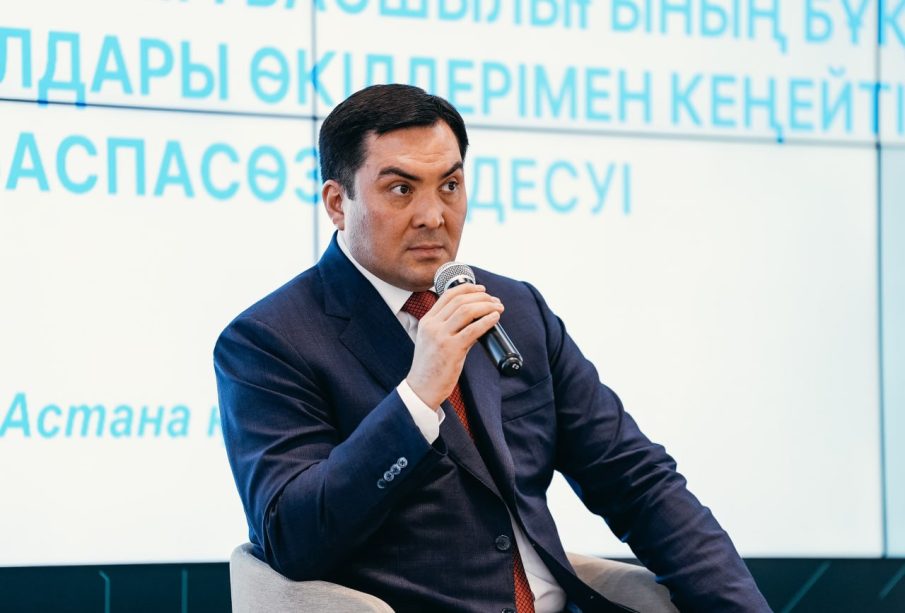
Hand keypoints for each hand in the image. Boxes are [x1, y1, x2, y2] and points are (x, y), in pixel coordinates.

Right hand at [406, 283, 503, 409]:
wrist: (423, 388)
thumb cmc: (431, 366)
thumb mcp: (434, 341)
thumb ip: (450, 328)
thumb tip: (477, 320)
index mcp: (427, 321)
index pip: (448, 295)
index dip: (467, 288)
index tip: (482, 290)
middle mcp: (432, 326)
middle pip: (460, 301)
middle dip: (482, 297)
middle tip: (495, 300)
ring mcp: (441, 337)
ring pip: (467, 311)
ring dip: (487, 306)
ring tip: (498, 307)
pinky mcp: (451, 349)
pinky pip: (473, 329)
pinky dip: (487, 321)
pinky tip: (495, 318)